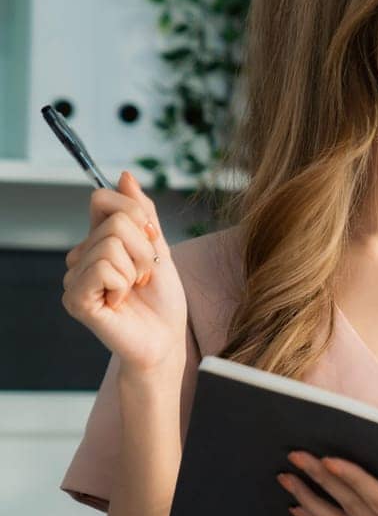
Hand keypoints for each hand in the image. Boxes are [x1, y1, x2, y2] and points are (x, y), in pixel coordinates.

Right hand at [62, 170, 186, 374]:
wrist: (165, 339)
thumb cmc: (162, 299)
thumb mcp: (159, 247)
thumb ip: (143, 213)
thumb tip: (125, 176)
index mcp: (99, 241)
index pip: (102, 198)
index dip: (135, 213)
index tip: (151, 239)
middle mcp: (81, 257)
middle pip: (114, 221)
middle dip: (144, 248)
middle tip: (145, 274)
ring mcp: (74, 278)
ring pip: (110, 244)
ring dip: (137, 268)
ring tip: (134, 289)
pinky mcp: (75, 298)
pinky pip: (104, 268)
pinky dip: (124, 284)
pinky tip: (120, 302)